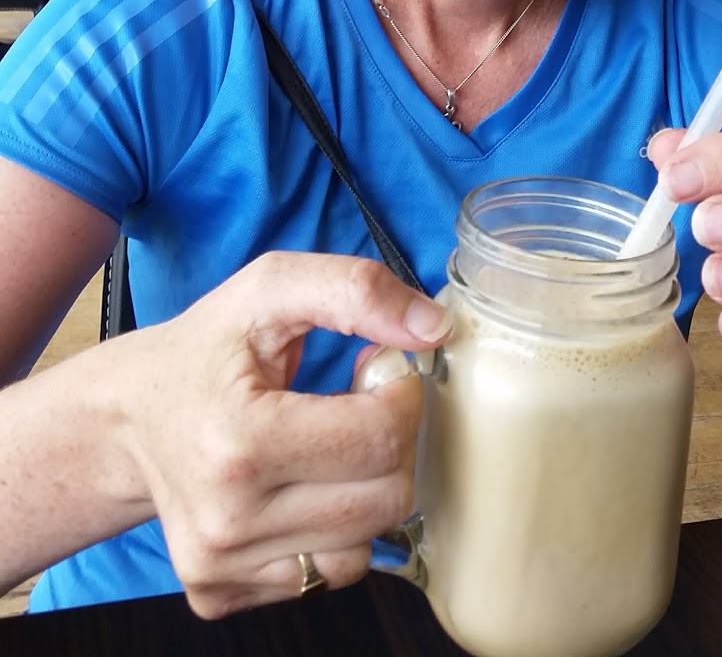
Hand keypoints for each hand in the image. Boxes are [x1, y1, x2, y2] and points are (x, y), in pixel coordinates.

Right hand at [113, 252, 448, 618]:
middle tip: (353, 408)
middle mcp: (227, 521)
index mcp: (239, 443)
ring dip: (362, 493)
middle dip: (388, 445)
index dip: (401, 396)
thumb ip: (355, 290)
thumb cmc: (204, 350)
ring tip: (322, 450)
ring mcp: (220, 567)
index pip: (380, 438)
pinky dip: (328, 533)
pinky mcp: (219, 594)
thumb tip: (433, 329)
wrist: (125, 416)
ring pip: (362, 548)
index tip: (379, 372)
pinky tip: (295, 490)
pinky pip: (322, 578)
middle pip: (384, 500)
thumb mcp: (269, 289)